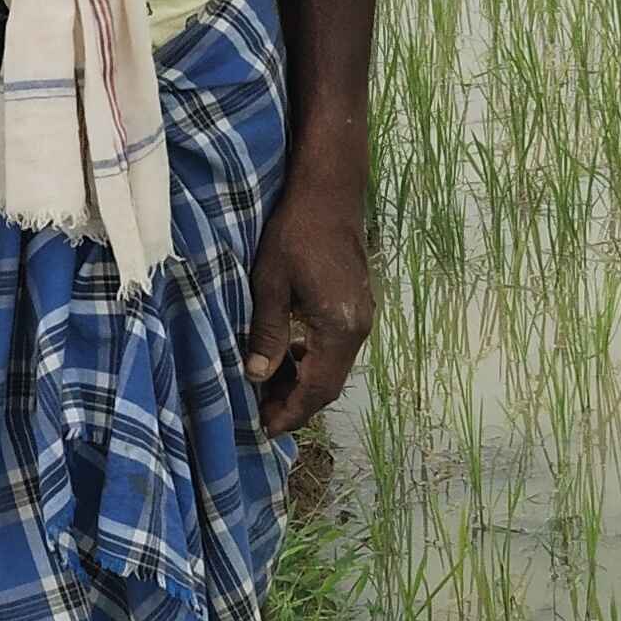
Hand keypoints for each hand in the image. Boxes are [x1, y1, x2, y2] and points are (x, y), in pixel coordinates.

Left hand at [243, 171, 375, 434]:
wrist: (331, 191)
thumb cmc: (295, 231)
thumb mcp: (270, 282)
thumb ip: (267, 333)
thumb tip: (257, 377)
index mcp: (339, 327)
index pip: (319, 387)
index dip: (292, 412)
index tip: (265, 429)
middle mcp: (358, 328)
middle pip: (330, 383)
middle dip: (297, 403)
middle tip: (260, 414)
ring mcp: (362, 316)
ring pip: (334, 366)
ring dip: (303, 381)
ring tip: (266, 387)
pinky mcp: (357, 304)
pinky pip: (336, 347)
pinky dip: (312, 359)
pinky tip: (286, 354)